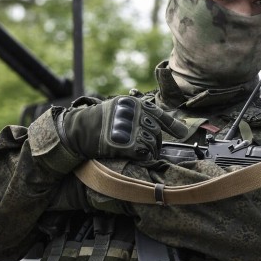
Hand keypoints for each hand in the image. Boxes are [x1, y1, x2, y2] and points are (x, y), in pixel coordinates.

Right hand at [59, 96, 188, 160]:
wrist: (78, 131)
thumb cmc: (97, 122)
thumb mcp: (117, 110)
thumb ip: (136, 114)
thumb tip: (153, 125)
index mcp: (133, 104)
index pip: (158, 114)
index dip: (172, 125)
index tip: (182, 132)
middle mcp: (134, 114)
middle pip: (156, 131)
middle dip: (156, 142)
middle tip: (151, 148)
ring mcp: (131, 128)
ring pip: (152, 143)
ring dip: (151, 151)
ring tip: (144, 153)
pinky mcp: (128, 143)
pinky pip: (145, 152)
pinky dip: (145, 156)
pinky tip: (140, 157)